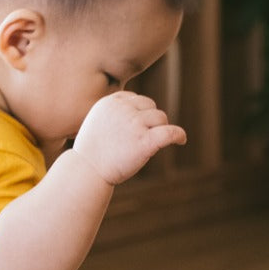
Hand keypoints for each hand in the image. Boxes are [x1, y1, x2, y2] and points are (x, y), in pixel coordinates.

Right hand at [71, 91, 186, 185]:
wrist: (87, 170)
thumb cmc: (90, 154)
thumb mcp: (97, 124)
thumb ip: (114, 115)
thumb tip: (134, 115)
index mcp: (110, 102)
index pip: (135, 99)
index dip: (140, 113)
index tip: (138, 127)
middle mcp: (123, 109)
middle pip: (150, 106)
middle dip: (150, 120)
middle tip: (143, 138)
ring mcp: (134, 124)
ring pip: (160, 118)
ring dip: (159, 130)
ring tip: (149, 145)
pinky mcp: (144, 141)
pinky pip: (170, 132)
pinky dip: (179, 135)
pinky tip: (182, 140)